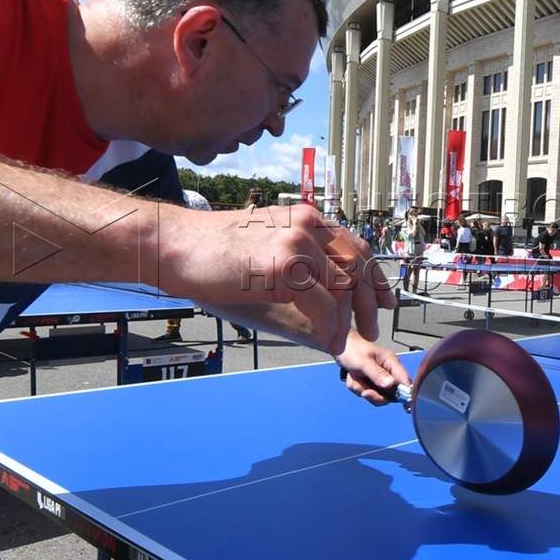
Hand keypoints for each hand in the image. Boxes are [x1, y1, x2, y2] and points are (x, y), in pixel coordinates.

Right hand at [156, 204, 393, 355]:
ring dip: (347, 320)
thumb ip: (298, 256)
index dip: (373, 276)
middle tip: (373, 326)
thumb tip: (324, 286)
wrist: (176, 246)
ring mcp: (298, 244)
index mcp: (304, 217)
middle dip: (371, 300)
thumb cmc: (212, 250)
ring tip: (343, 340)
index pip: (354, 245)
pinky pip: (326, 306)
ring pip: (344, 288)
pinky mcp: (287, 268)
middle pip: (359, 264)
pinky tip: (327, 342)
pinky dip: (331, 328)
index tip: (383, 299)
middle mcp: (307, 225)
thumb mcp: (265, 244)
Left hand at [335, 333, 410, 405]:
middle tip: (364, 391)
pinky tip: (353, 376)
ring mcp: (380, 379)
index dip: (407, 393)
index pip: (405, 380)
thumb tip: (390, 385)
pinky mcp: (372, 383)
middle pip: (390, 395)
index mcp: (391, 362)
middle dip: (374, 394)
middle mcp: (389, 372)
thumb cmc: (353, 350)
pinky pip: (366, 393)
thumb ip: (377, 374)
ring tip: (354, 376)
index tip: (405, 406)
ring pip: (376, 395)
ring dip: (361, 388)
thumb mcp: (363, 362)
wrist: (341, 348)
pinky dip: (357, 387)